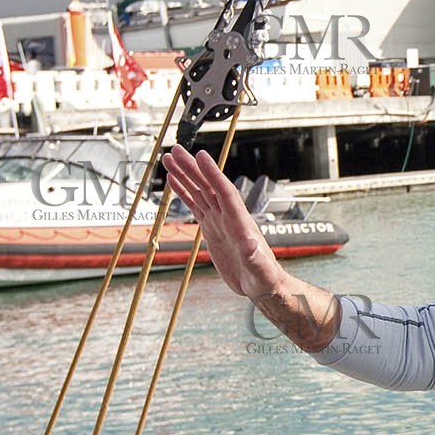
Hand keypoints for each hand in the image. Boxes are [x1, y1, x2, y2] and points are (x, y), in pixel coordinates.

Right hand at [160, 146, 283, 298]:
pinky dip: (184, 192)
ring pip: (200, 192)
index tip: (201, 156)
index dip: (213, 174)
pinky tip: (174, 181)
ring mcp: (220, 221)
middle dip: (193, 168)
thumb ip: (255, 258)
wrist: (262, 285)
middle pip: (208, 187)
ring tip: (170, 159)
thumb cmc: (265, 278)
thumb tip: (250, 245)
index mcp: (240, 223)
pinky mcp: (212, 229)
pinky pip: (196, 206)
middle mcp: (230, 218)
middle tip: (176, 150)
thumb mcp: (261, 271)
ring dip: (185, 175)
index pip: (225, 192)